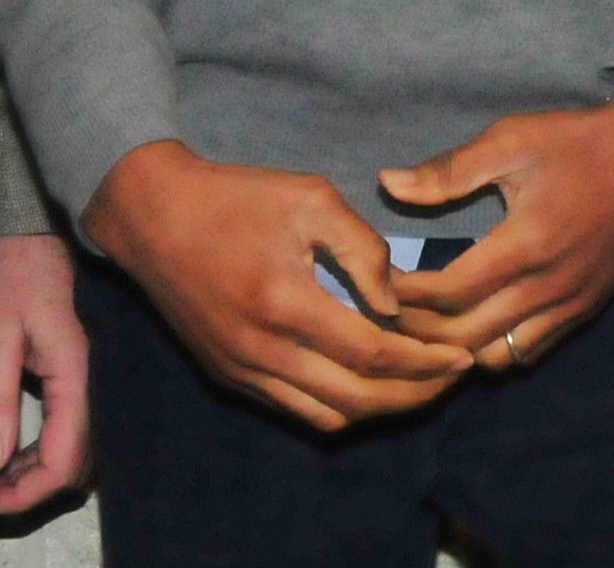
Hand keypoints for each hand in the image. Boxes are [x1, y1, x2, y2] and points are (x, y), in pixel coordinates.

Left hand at [0, 231, 88, 514]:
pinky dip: (32, 454)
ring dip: (29, 476)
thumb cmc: (12, 275)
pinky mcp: (67, 380)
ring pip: (68, 453)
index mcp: (73, 375)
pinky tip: (1, 455)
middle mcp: (85, 385)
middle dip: (28, 492)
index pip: (64, 456)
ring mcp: (80, 383)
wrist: (30, 234)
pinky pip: (59, 434)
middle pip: (72, 465)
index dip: (27, 491)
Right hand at [78, 141, 474, 430]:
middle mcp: (261, 350)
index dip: (424, 363)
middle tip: (451, 379)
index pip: (371, 353)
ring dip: (379, 410)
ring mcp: (241, 370)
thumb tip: (393, 304)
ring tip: (418, 387)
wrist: (153, 216)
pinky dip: (339, 408)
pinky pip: (294, 411)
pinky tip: (367, 385)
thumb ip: (362, 248)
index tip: (460, 359)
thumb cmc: (237, 197)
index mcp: (285, 302)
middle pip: (355, 399)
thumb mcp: (310, 197)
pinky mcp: (228, 377)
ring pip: (326, 417)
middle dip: (413, 395)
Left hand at [380, 99, 613, 368]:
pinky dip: (494, 350)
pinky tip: (474, 328)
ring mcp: (569, 307)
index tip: (379, 283)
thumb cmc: (581, 143)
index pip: (447, 295)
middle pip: (464, 338)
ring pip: (496, 358)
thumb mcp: (513, 139)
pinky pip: (529, 352)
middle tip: (391, 310)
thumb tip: (387, 183)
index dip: (404, 296)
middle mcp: (547, 289)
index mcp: (524, 245)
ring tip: (429, 323)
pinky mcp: (584, 312)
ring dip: (455, 349)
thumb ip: (449, 170)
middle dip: (418, 329)